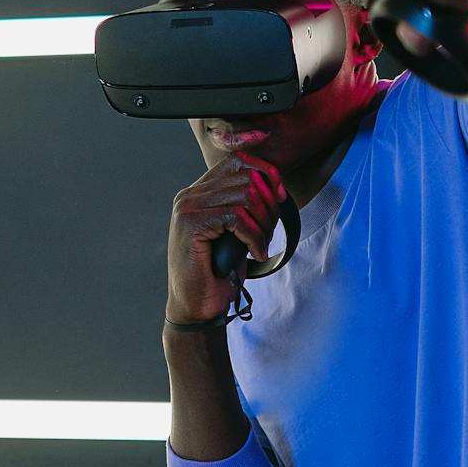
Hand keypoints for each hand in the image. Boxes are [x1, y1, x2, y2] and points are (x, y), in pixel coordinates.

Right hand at [166, 151, 283, 323]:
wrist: (196, 306)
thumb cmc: (217, 272)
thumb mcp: (235, 232)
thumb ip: (245, 205)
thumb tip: (274, 184)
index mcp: (199, 192)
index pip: (238, 160)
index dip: (266, 172)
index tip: (280, 197)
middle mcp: (189, 195)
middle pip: (247, 178)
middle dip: (269, 206)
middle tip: (269, 234)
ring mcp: (187, 209)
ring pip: (246, 197)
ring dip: (264, 223)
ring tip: (261, 245)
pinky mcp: (191, 225)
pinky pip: (237, 218)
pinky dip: (255, 237)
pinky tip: (255, 253)